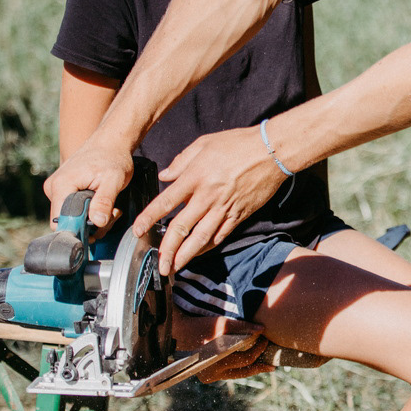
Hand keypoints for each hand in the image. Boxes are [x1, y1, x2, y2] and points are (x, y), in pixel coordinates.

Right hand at [44, 139, 133, 228]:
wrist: (110, 143)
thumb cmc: (112, 158)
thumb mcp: (113, 180)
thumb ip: (104, 201)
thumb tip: (97, 222)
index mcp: (61, 185)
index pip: (59, 222)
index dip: (78, 231)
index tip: (99, 229)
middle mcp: (53, 188)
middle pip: (65, 222)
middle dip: (89, 226)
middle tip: (111, 214)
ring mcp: (57, 189)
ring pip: (71, 218)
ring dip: (92, 219)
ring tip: (110, 207)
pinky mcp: (63, 190)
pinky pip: (73, 210)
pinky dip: (89, 212)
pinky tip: (102, 203)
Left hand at [132, 128, 283, 274]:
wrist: (272, 151)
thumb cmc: (238, 143)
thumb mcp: (204, 143)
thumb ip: (181, 161)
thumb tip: (165, 176)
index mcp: (195, 177)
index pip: (166, 202)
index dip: (149, 218)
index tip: (138, 231)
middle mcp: (207, 196)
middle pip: (182, 227)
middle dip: (167, 249)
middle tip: (159, 264)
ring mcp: (224, 207)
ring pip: (201, 237)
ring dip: (186, 255)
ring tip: (175, 267)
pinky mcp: (239, 214)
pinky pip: (221, 234)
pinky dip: (208, 246)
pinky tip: (199, 253)